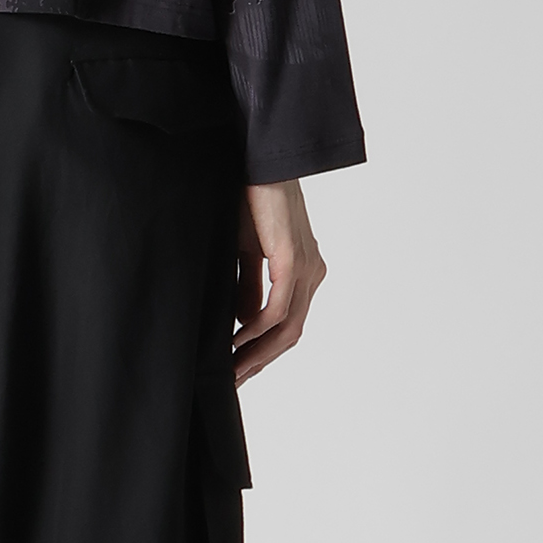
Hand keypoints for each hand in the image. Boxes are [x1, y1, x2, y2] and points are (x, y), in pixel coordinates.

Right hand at [233, 180, 326, 384]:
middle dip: (261, 361)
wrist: (257, 160)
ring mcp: (306, 268)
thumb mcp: (246, 251)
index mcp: (303, 271)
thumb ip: (249, 284)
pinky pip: (277, 309)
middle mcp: (311, 273)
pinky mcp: (291, 260)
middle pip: (291, 334)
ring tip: (231, 371)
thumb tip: (246, 322)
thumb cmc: (249, 198)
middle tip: (233, 382)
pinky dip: (256, 331)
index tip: (240, 370)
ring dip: (258, 354)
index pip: (288, 324)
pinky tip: (234, 342)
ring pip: (287, 328)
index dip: (265, 351)